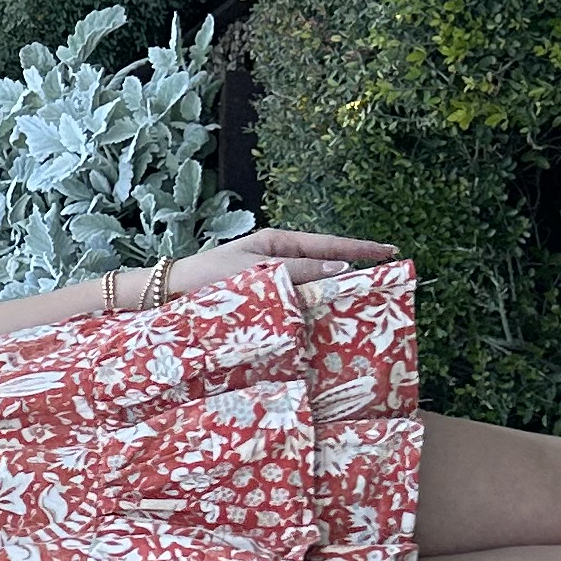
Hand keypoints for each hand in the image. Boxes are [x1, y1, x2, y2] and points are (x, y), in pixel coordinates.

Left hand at [159, 228, 397, 302]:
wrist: (171, 295)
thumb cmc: (208, 278)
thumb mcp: (256, 271)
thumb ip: (296, 271)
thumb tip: (339, 269)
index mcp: (277, 243)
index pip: (327, 246)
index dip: (359, 250)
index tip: (389, 252)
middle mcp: (277, 259)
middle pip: (324, 264)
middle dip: (352, 272)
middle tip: (383, 282)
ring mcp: (272, 278)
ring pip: (312, 284)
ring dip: (332, 293)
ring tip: (360, 303)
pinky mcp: (263, 298)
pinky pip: (295, 299)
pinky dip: (311, 306)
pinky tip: (324, 317)